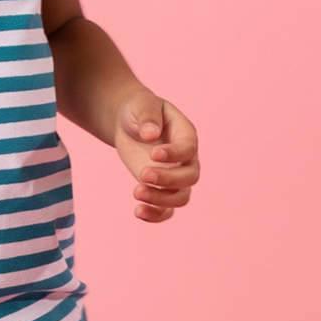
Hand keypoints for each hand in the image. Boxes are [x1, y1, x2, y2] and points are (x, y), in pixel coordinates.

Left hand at [113, 91, 200, 222]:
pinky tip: (138, 211)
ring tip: (136, 193)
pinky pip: (167, 210)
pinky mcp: (161, 189)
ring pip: (181, 197)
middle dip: (167, 179)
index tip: (153, 154)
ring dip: (161, 200)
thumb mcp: (141, 105)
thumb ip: (147, 116)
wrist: (130, 123)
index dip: (174, 154)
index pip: (188, 149)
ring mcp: (175, 176)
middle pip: (189, 177)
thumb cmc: (139, 110)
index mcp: (186, 135)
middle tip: (142, 174)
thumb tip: (150, 135)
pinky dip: (155, 215)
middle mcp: (186, 159)